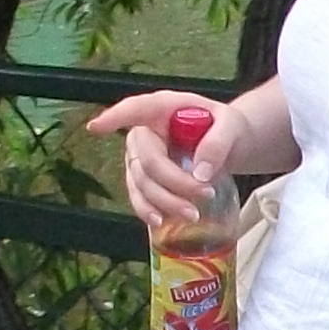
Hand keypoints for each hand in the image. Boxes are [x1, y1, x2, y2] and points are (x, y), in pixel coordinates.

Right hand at [85, 87, 227, 232]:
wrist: (228, 145)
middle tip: (205, 195)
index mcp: (163, 108)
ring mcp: (140, 156)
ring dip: (165, 202)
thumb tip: (201, 173)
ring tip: (193, 214)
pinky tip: (161, 221)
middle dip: (174, 183)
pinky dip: (148, 210)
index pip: (134, 109)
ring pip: (141, 183)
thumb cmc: (225, 128)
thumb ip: (219, 142)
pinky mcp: (143, 178)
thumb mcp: (233, 127)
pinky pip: (138, 196)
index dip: (114, 118)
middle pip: (147, 161)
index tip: (96, 127)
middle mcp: (145, 132)